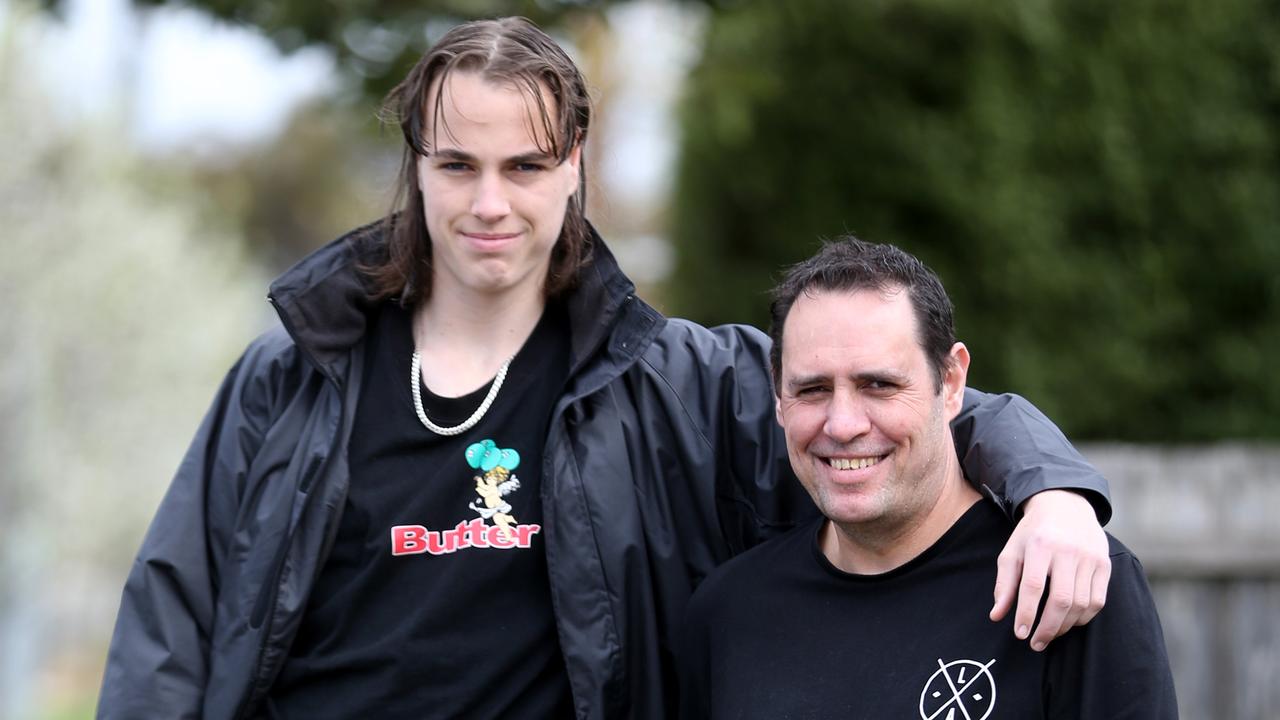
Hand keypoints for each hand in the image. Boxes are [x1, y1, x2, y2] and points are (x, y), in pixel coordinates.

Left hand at [989, 489, 1110, 650]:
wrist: (1066, 505)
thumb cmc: (1034, 533)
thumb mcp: (1012, 551)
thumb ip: (1004, 583)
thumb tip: (997, 616)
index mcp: (1040, 545)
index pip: (1033, 586)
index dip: (1026, 614)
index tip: (1020, 634)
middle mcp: (1068, 551)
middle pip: (1061, 599)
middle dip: (1048, 627)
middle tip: (1036, 643)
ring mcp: (1090, 558)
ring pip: (1081, 604)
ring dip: (1065, 626)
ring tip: (1050, 634)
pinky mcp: (1105, 564)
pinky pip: (1098, 601)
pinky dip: (1084, 617)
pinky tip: (1069, 622)